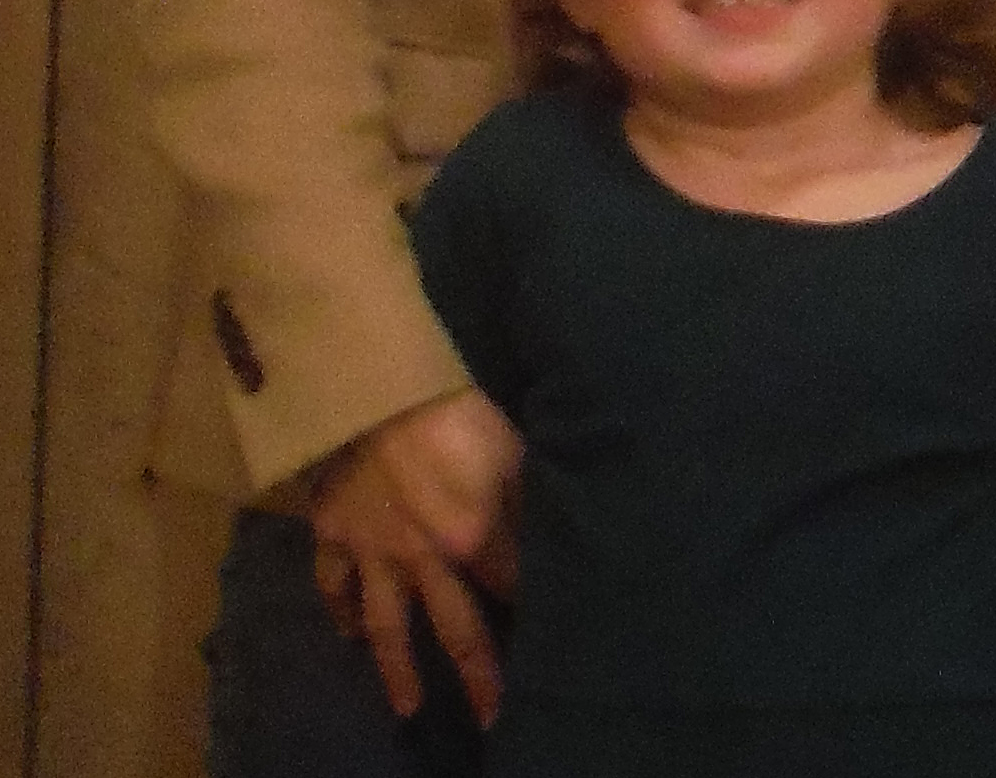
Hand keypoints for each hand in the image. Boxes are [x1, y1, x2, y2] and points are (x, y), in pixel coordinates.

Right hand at [307, 388, 521, 722]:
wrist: (371, 394)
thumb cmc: (453, 413)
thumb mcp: (510, 453)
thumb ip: (525, 502)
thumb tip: (545, 538)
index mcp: (473, 538)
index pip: (509, 585)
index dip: (526, 609)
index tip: (543, 638)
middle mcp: (424, 561)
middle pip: (455, 627)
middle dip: (476, 674)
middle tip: (491, 717)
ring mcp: (375, 555)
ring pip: (387, 626)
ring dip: (398, 669)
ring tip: (409, 707)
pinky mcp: (334, 538)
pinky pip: (334, 587)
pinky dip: (339, 614)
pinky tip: (347, 635)